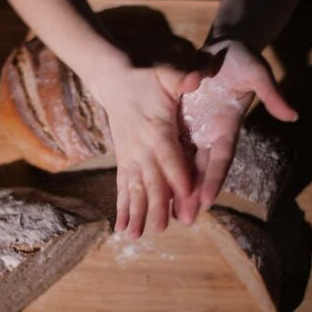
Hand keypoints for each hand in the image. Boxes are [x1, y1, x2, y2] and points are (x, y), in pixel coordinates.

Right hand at [86, 57, 200, 238]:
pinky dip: (121, 208)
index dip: (178, 175)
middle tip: (163, 227)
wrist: (113, 79)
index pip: (170, 156)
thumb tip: (198, 78)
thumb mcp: (166, 74)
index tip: (187, 197)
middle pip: (152, 179)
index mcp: (157, 129)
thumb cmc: (146, 78)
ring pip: (134, 189)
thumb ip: (183, 78)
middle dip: (157, 204)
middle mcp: (141, 147)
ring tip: (135, 237)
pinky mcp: (123, 161)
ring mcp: (129, 157)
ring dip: (136, 213)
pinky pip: (122, 187)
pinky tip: (121, 229)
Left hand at [174, 40, 296, 224]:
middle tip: (185, 220)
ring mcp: (194, 129)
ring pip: (183, 164)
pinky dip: (164, 166)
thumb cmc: (242, 59)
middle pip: (200, 170)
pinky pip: (170, 147)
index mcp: (228, 127)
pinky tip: (154, 184)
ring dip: (177, 188)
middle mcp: (210, 134)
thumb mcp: (259, 73)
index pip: (221, 159)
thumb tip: (292, 115)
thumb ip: (272, 94)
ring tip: (167, 213)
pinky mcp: (179, 122)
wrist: (222, 49)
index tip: (206, 201)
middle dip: (193, 195)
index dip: (213, 179)